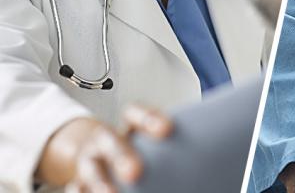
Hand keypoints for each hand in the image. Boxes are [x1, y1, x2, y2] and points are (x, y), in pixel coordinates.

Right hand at [40, 105, 169, 192]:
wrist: (92, 147)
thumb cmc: (134, 144)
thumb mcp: (147, 138)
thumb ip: (165, 142)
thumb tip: (213, 153)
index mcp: (128, 126)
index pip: (135, 114)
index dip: (150, 119)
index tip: (168, 130)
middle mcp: (105, 139)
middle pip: (110, 141)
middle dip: (121, 155)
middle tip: (135, 172)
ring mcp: (88, 160)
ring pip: (90, 168)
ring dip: (99, 182)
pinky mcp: (79, 181)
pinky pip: (76, 188)